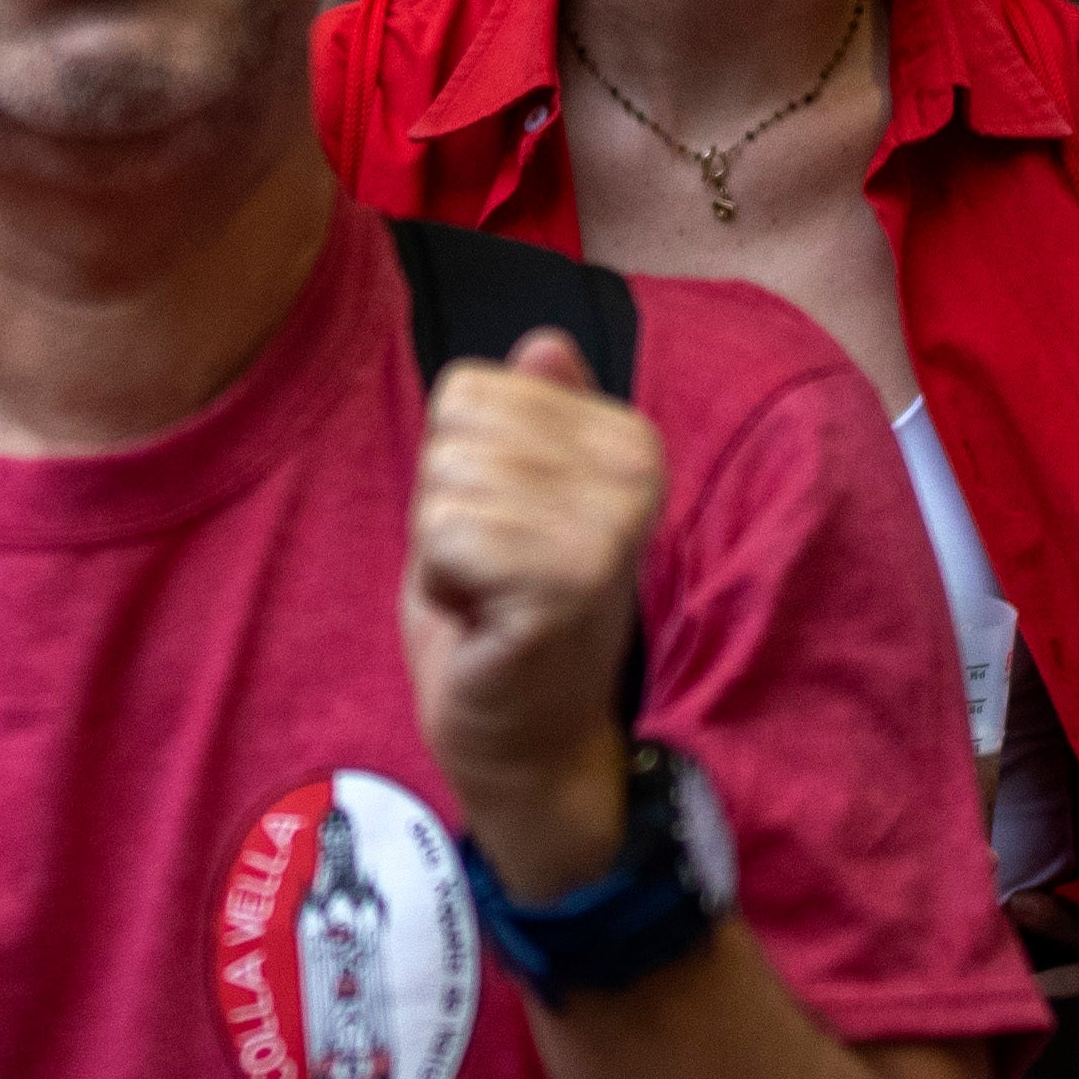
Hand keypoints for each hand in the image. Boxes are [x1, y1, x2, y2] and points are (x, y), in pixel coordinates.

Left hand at [403, 326, 664, 893]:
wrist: (529, 735)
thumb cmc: (506, 608)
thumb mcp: (509, 497)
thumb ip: (531, 420)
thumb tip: (545, 343)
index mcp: (625, 436)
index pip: (468, 388)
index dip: (457, 463)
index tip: (503, 527)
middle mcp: (634, 469)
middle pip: (453, 434)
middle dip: (445, 505)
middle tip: (493, 569)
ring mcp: (609, 526)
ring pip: (444, 484)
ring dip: (444, 549)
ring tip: (492, 594)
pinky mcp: (570, 583)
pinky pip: (445, 539)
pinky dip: (444, 587)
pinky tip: (487, 620)